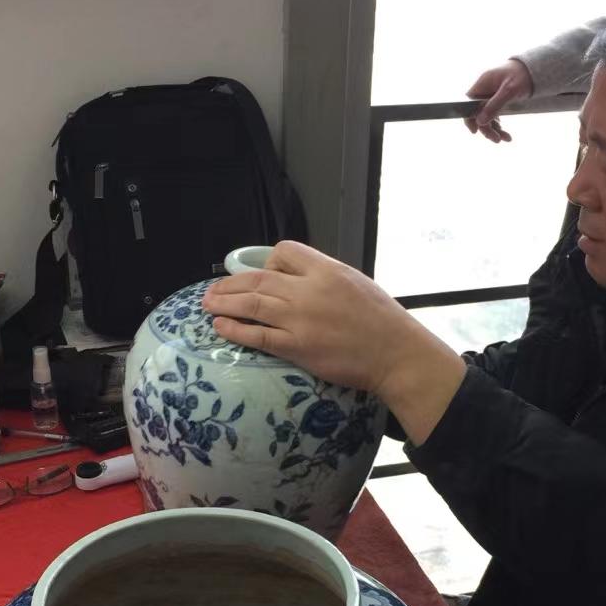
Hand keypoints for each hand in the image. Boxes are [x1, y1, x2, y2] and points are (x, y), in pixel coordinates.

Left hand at [203, 242, 466, 444]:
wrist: (397, 354)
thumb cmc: (382, 321)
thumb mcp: (356, 283)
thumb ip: (326, 278)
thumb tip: (299, 281)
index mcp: (327, 269)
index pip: (284, 251)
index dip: (266, 262)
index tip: (261, 275)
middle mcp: (310, 290)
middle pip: (258, 278)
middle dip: (230, 283)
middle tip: (213, 291)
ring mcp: (301, 318)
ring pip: (252, 303)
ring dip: (224, 303)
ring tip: (208, 305)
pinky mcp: (297, 346)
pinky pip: (257, 335)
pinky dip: (235, 329)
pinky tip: (221, 327)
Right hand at [464, 58, 532, 142]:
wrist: (535, 68)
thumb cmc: (522, 75)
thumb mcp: (509, 91)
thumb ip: (494, 106)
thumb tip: (480, 121)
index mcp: (482, 84)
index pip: (468, 104)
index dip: (469, 118)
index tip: (474, 131)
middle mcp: (484, 91)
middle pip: (479, 114)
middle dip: (487, 128)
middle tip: (497, 139)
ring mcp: (491, 96)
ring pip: (487, 117)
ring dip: (495, 129)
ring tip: (506, 138)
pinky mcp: (499, 100)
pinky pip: (495, 115)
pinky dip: (499, 125)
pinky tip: (506, 134)